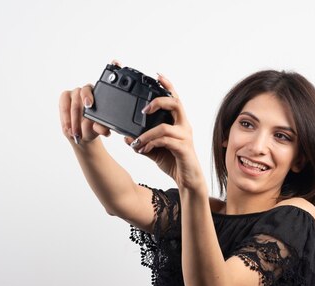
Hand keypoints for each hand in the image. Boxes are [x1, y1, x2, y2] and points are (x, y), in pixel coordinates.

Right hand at [58, 60, 121, 145]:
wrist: (81, 136)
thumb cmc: (92, 128)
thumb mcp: (99, 130)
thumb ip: (101, 128)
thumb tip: (105, 130)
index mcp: (101, 95)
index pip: (103, 84)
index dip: (108, 72)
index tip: (104, 87)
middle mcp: (88, 91)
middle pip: (85, 90)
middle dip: (86, 101)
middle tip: (87, 108)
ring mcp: (75, 93)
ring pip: (74, 99)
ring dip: (74, 117)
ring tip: (76, 132)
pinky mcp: (64, 97)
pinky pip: (63, 104)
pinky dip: (66, 117)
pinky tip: (67, 128)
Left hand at [125, 74, 205, 190]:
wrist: (188, 181)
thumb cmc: (175, 162)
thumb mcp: (154, 150)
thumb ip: (142, 142)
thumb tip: (126, 137)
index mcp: (178, 123)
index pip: (175, 99)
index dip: (168, 86)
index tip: (158, 75)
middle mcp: (184, 126)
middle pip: (175, 104)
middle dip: (158, 102)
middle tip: (144, 110)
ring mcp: (185, 137)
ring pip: (164, 127)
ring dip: (146, 134)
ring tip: (136, 142)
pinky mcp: (183, 148)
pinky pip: (164, 141)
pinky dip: (150, 144)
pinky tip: (142, 149)